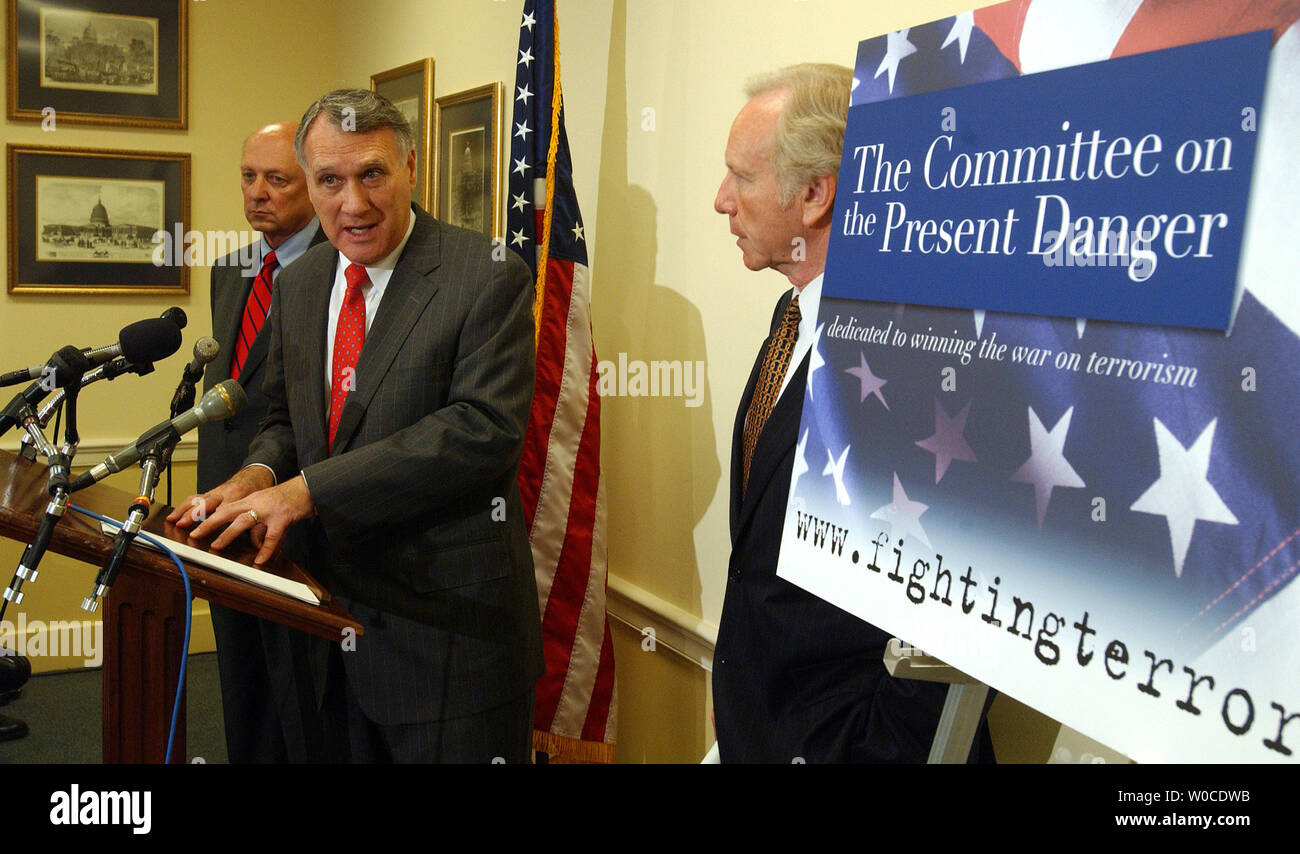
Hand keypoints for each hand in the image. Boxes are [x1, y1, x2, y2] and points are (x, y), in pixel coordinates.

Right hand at [167, 466, 273, 530]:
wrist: (257, 473)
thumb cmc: (259, 490)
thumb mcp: (263, 507)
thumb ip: (259, 528)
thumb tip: (257, 546)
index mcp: (238, 496)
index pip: (224, 510)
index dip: (214, 521)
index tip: (205, 532)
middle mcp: (224, 493)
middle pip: (206, 504)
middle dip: (193, 515)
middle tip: (182, 525)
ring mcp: (216, 492)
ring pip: (197, 499)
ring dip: (183, 510)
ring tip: (172, 520)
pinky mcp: (211, 493)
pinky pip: (194, 498)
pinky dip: (183, 506)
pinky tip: (174, 515)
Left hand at [188, 474, 314, 564]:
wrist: (307, 488)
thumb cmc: (286, 497)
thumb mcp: (263, 503)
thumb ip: (250, 515)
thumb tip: (237, 531)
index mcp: (249, 499)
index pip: (222, 507)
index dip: (204, 515)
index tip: (187, 523)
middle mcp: (255, 503)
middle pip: (227, 512)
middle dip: (208, 523)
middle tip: (194, 534)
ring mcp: (268, 510)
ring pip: (244, 521)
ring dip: (228, 534)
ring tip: (216, 546)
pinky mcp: (283, 518)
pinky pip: (272, 536)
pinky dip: (265, 549)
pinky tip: (260, 560)